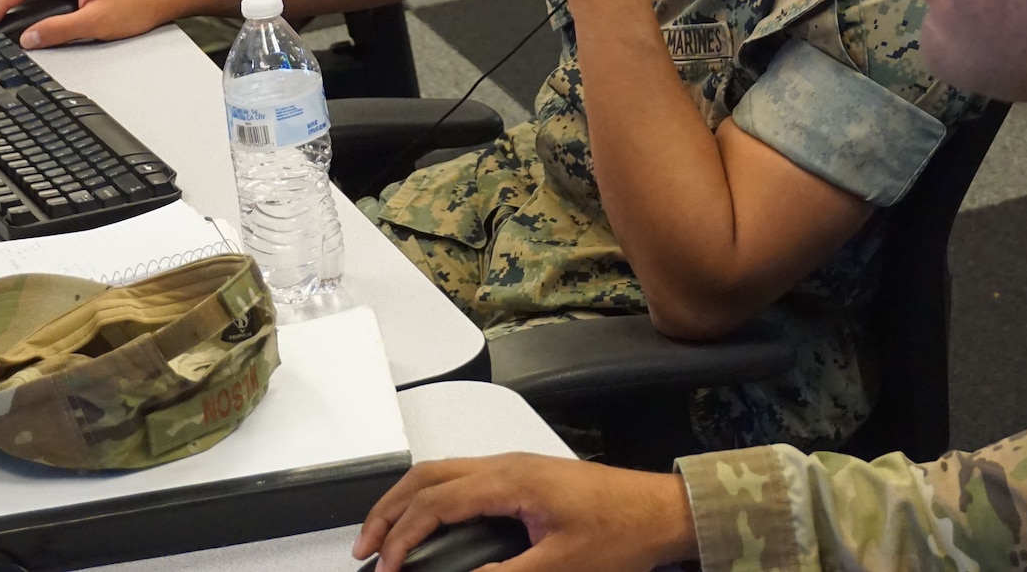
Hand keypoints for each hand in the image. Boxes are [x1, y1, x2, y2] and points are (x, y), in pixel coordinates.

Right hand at [352, 455, 697, 571]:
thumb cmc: (623, 530)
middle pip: (427, 476)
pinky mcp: (521, 477)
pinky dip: (432, 498)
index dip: (404, 536)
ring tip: (385, 537)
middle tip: (366, 547)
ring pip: (441, 473)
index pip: (436, 502)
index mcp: (511, 479)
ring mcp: (513, 467)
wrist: (661, 510)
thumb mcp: (562, 566)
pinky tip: (428, 523)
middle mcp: (506, 464)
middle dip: (389, 510)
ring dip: (407, 501)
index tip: (388, 567)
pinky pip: (461, 479)